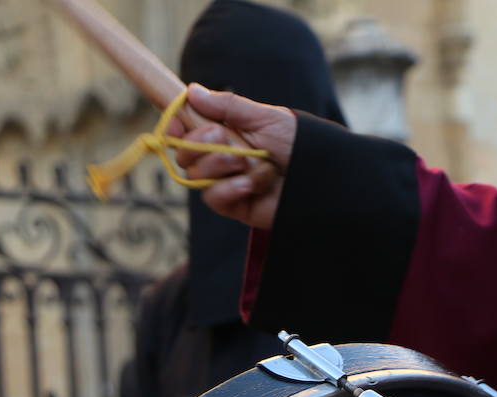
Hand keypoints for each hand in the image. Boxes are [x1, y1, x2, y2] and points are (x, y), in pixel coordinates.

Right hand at [169, 83, 297, 229]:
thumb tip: (193, 91)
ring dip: (220, 165)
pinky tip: (251, 184)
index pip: (187, 131)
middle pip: (185, 154)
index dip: (175, 128)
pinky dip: (229, 188)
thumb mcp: (264, 118)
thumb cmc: (299, 144)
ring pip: (196, 176)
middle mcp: (223, 158)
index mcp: (228, 133)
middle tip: (225, 140)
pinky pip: (213, 198)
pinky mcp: (235, 206)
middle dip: (201, 144)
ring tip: (248, 163)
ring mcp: (227, 183)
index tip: (174, 124)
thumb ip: (228, 106)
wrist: (321, 177)